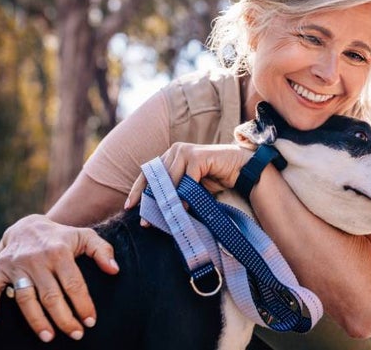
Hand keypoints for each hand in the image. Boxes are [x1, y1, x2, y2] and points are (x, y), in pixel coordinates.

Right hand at [0, 214, 119, 341]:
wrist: (28, 225)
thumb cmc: (61, 237)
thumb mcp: (85, 236)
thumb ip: (102, 251)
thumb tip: (114, 271)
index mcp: (60, 252)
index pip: (74, 283)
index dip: (83, 304)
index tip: (90, 321)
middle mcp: (37, 259)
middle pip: (51, 296)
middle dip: (64, 319)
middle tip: (75, 334)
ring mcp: (16, 265)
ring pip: (26, 298)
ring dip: (36, 320)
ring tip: (49, 337)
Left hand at [124, 143, 252, 216]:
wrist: (240, 169)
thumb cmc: (215, 178)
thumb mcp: (190, 187)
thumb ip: (174, 193)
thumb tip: (154, 213)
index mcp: (170, 156)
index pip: (148, 173)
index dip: (138, 190)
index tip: (129, 207)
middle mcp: (175, 150)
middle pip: (156, 177)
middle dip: (150, 201)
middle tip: (145, 221)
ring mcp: (186, 151)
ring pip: (169, 179)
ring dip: (166, 201)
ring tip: (163, 219)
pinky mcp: (198, 156)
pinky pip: (186, 179)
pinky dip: (184, 196)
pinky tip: (183, 209)